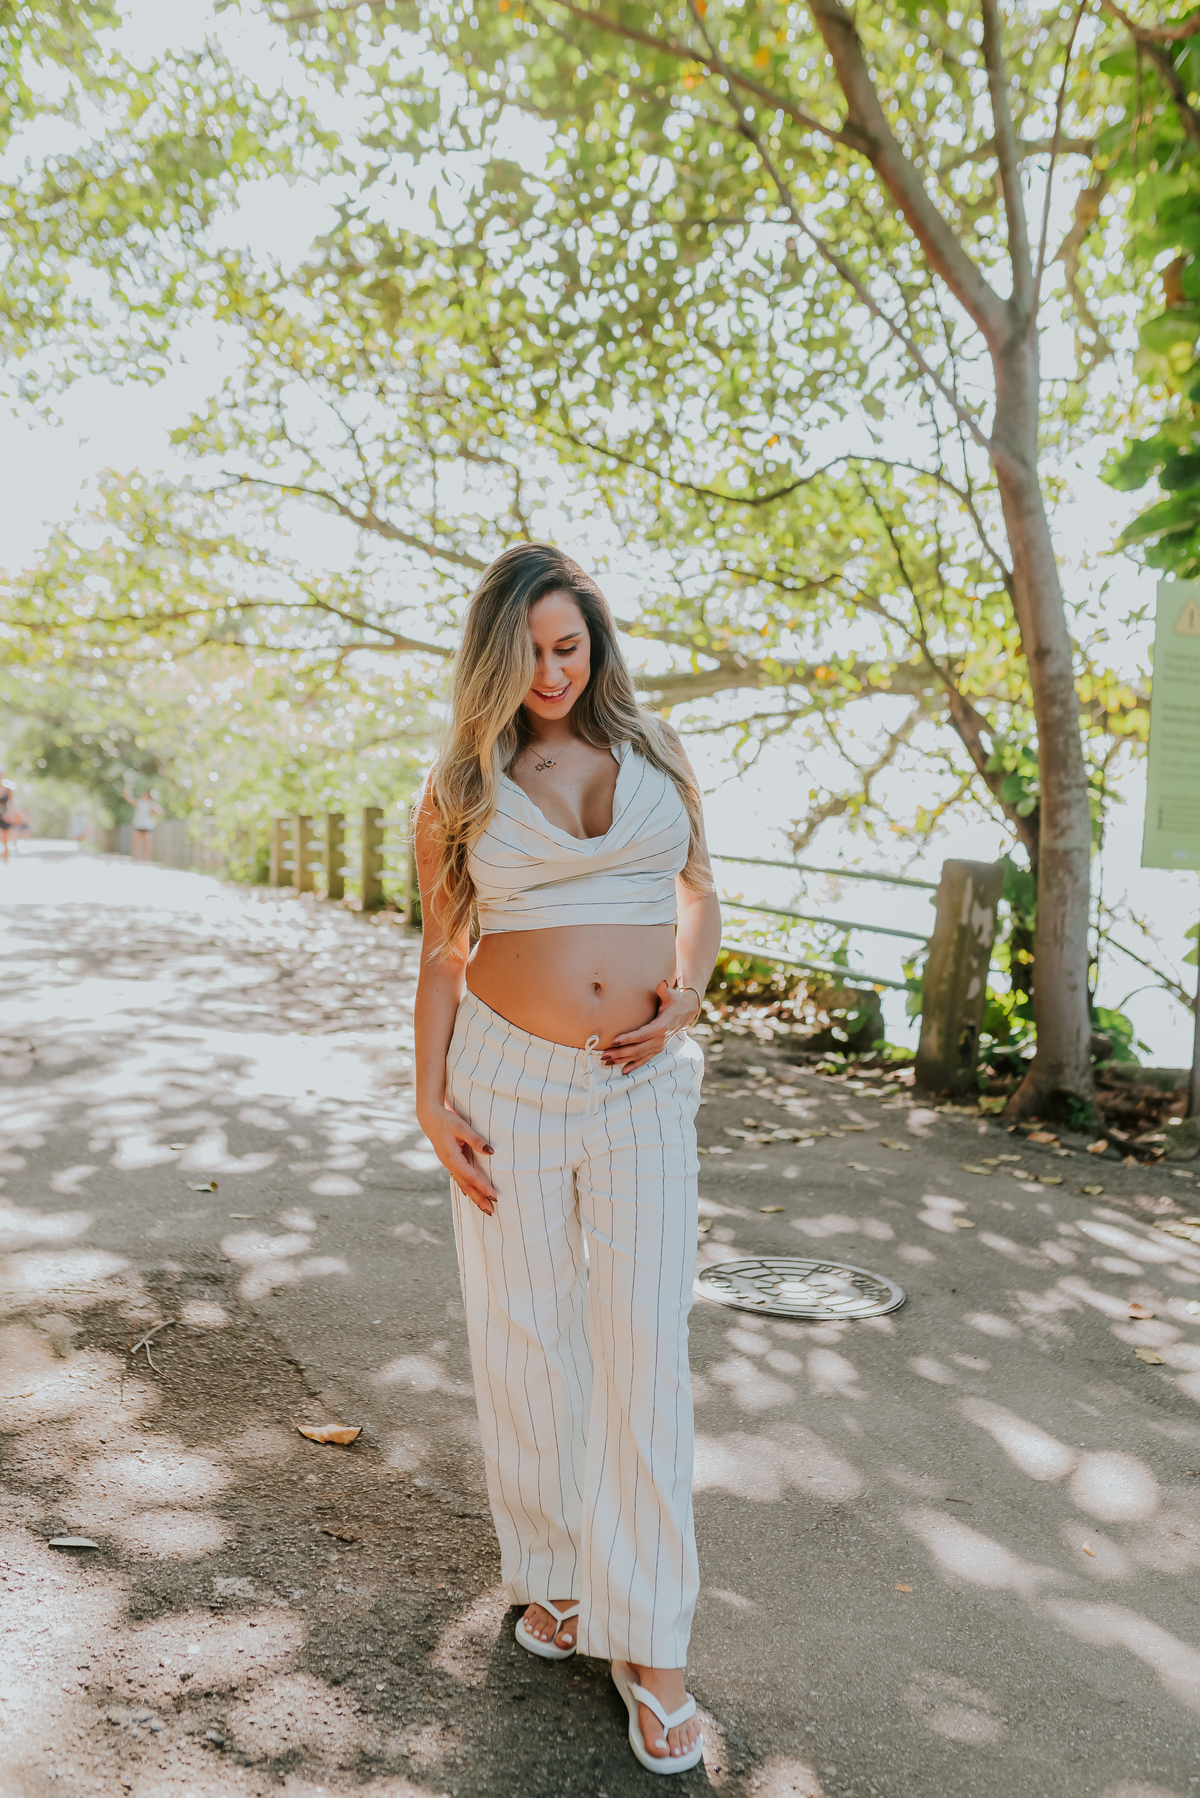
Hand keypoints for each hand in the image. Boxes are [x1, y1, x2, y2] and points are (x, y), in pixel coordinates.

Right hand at [418, 1100, 497, 1215]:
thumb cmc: (446, 1120)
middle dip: (479, 1199)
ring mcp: (448, 1164)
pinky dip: (466, 1189)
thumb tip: (491, 1152)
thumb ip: (476, 1140)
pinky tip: (470, 1195)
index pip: (471, 1177)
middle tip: (492, 1212)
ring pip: (462, 1184)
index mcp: (452, 1158)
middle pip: (466, 1186)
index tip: (495, 1196)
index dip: (483, 1187)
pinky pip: (459, 1179)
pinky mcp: (449, 1161)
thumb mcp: (462, 1127)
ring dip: (474, 1197)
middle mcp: (449, 1164)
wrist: (429, 1117)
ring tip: (484, 1208)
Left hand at [603, 980, 699, 1074]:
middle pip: (637, 1049)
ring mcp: (658, 1046)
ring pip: (638, 1056)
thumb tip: (663, 983)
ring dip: (622, 1060)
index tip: (614, 1040)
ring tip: (606, 1062)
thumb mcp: (672, 995)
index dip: (628, 1038)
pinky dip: (634, 1066)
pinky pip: (644, 1060)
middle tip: (604, 1054)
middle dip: (620, 1052)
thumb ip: (665, 991)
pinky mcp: (657, 1049)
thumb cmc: (675, 1002)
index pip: (642, 1034)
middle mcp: (660, 1039)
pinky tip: (623, 1071)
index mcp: (661, 1027)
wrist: (686, 1012)